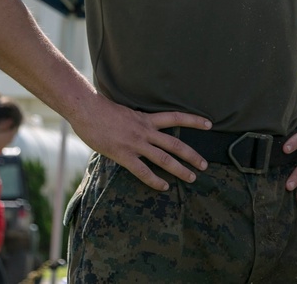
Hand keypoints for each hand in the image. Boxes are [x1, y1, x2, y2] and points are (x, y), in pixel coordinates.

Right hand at [69, 94, 212, 190]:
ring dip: (180, 170)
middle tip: (204, 165)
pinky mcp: (123, 154)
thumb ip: (137, 122)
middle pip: (175, 144)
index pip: (176, 117)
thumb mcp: (127, 112)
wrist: (86, 109)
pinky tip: (164, 187)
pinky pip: (142, 171)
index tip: (210, 124)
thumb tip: (143, 129)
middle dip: (192, 155)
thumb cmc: (103, 110)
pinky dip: (155, 180)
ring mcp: (135, 143)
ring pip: (163, 158)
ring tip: (192, 178)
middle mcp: (145, 130)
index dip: (194, 121)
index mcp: (147, 118)